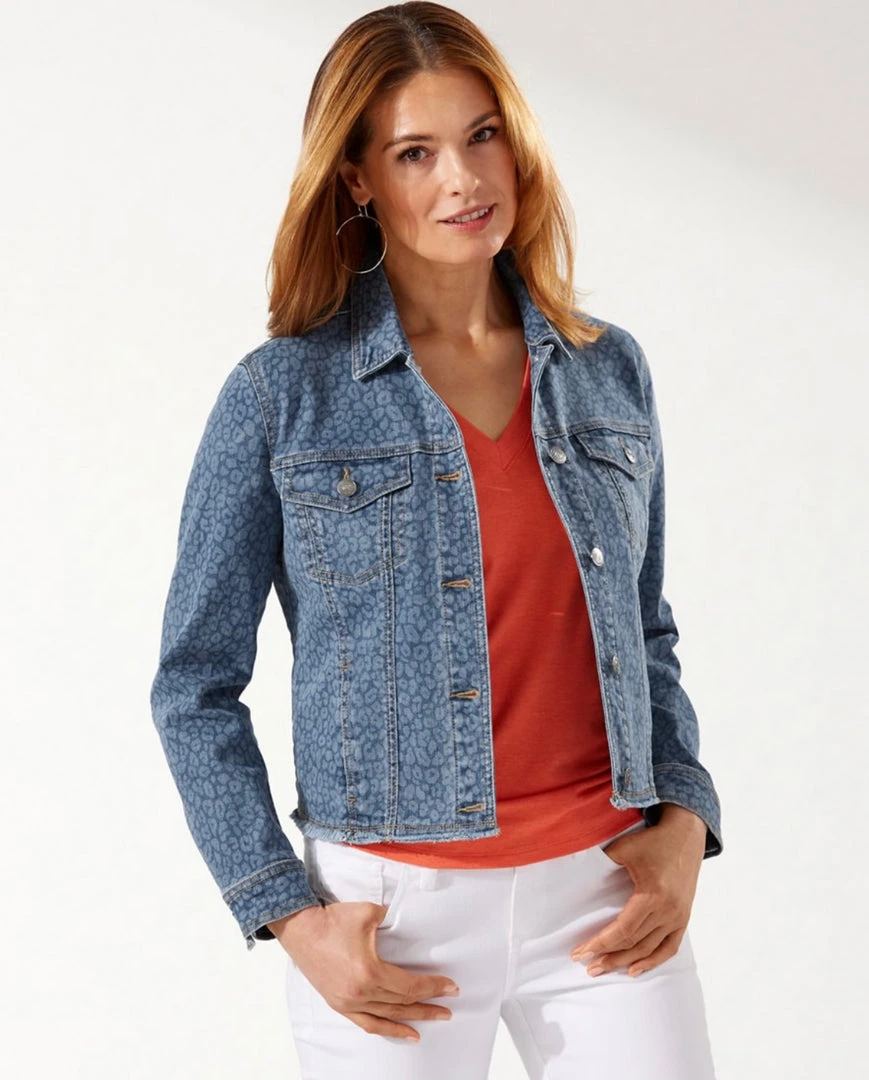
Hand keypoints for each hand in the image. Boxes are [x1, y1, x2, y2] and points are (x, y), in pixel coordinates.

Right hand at [268, 900, 459, 1041]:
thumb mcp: (369, 912)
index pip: (409, 986)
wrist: (300, 929)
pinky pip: (368, 1023)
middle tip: (450, 1005)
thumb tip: (408, 920)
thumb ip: (392, 918)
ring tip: (434, 1019)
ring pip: (388, 1017)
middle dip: (429, 1004)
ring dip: (413, 1019)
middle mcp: (360, 993)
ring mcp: (348, 1002)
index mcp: (369, 972)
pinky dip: (388, 1029)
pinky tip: (405, 1032)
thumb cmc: (333, 920)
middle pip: (402, 1003)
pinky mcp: (339, 1004)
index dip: (433, 987)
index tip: (451, 987)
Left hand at [570, 806, 706, 977]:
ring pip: (649, 949)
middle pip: (634, 943)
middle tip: (587, 966)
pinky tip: (635, 969)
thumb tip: (576, 873)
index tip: (580, 952)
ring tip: (604, 968)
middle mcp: (667, 911)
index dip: (600, 943)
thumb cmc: (653, 841)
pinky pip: (670, 948)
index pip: (622, 930)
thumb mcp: (624, 848)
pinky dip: (653, 961)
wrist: (685, 835)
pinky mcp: (684, 918)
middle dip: (608, 956)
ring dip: (625, 961)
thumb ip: (602, 862)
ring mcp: (678, 917)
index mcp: (652, 895)